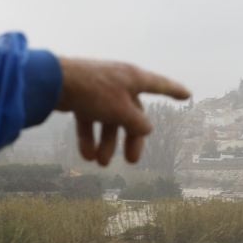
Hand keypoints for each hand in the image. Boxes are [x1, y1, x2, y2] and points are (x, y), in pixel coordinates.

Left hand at [56, 57, 190, 165]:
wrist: (55, 82)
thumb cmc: (94, 91)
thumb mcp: (122, 110)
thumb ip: (137, 123)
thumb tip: (147, 129)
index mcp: (134, 78)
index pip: (160, 85)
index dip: (174, 90)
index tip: (187, 94)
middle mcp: (119, 82)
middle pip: (132, 114)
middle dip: (130, 139)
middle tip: (131, 161)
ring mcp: (99, 90)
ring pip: (109, 120)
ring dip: (106, 143)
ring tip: (101, 163)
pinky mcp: (81, 98)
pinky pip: (90, 120)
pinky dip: (89, 137)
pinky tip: (86, 156)